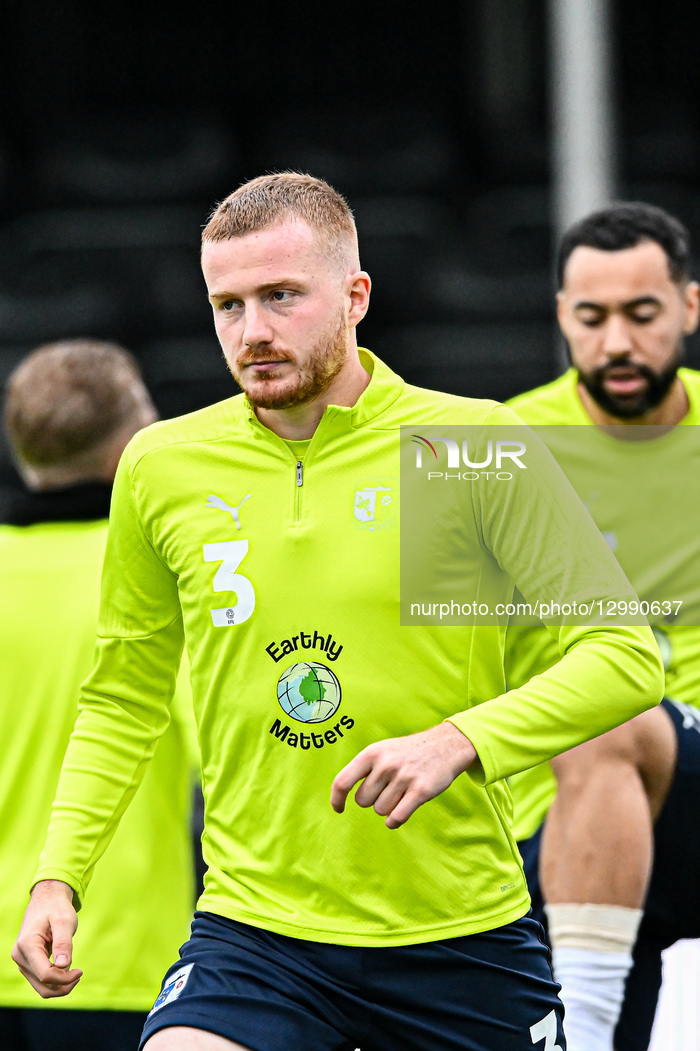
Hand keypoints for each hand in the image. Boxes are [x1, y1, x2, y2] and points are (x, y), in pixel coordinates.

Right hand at [12, 880, 81, 996]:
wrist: (46, 899)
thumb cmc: (56, 908)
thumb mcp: (64, 921)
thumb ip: (63, 943)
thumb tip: (64, 966)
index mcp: (28, 945)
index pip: (46, 974)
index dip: (64, 978)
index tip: (80, 971)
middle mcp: (20, 956)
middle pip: (42, 985)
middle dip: (63, 986)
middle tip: (79, 974)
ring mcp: (21, 961)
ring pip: (40, 986)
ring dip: (59, 986)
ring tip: (75, 974)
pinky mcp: (26, 962)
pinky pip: (39, 980)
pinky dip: (54, 980)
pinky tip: (66, 970)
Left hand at [331, 721, 476, 828]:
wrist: (445, 745)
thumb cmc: (408, 752)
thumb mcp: (382, 750)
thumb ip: (363, 769)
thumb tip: (340, 793)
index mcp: (372, 753)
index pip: (343, 781)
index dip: (337, 799)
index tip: (338, 809)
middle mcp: (386, 764)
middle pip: (363, 801)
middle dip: (373, 800)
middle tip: (388, 788)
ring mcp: (403, 777)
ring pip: (380, 810)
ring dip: (388, 807)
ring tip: (401, 792)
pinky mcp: (420, 791)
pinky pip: (396, 817)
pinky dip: (394, 821)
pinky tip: (401, 811)